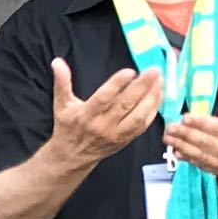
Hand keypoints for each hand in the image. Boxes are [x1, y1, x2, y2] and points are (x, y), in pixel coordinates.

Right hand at [44, 57, 158, 165]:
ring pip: (138, 116)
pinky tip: (158, 96)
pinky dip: (153, 110)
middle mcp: (103, 126)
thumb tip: (58, 62)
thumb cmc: (68, 127)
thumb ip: (62, 82)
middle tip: (154, 71)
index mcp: (86, 115)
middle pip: (125, 105)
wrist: (72, 156)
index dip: (117, 84)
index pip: (104, 98)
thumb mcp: (61, 104)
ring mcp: (116, 134)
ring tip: (159, 81)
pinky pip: (143, 125)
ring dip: (152, 98)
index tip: (130, 71)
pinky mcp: (125, 139)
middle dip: (142, 87)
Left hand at [167, 81, 217, 190]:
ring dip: (184, 147)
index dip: (204, 124)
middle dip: (187, 135)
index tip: (187, 117)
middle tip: (170, 127)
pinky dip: (190, 160)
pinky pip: (204, 167)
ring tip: (168, 138)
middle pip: (208, 144)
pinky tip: (177, 153)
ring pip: (203, 157)